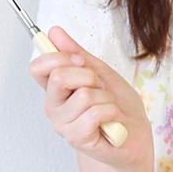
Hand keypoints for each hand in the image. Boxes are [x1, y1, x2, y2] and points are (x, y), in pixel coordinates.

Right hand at [29, 25, 153, 170]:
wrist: (134, 135)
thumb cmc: (118, 104)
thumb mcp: (100, 72)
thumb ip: (77, 54)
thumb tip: (54, 32)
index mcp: (56, 88)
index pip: (38, 67)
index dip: (59, 57)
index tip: (81, 60)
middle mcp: (54, 106)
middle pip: (59, 76)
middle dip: (89, 76)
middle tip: (100, 87)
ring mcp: (63, 124)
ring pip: (84, 95)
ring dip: (105, 97)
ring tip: (108, 107)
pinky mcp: (77, 139)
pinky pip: (95, 113)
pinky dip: (111, 112)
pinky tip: (111, 120)